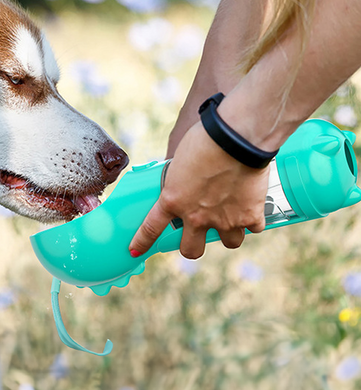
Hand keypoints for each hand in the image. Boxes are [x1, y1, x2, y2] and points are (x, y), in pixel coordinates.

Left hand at [129, 121, 268, 258]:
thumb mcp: (179, 160)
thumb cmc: (205, 139)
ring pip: (229, 243)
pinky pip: (254, 228)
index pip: (151, 228)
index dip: (142, 242)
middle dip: (193, 246)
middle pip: (191, 250)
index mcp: (173, 200)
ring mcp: (224, 220)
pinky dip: (253, 219)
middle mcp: (196, 216)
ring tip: (232, 217)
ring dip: (230, 232)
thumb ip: (179, 178)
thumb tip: (183, 181)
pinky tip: (252, 206)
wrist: (236, 138)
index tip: (135, 251)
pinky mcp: (249, 216)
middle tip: (198, 233)